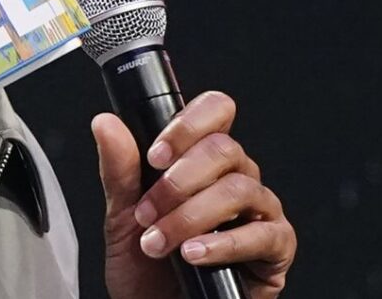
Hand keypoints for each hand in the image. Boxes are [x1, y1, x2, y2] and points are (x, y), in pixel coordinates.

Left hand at [92, 91, 295, 298]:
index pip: (215, 112)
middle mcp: (236, 177)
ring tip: (160, 242)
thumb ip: (119, 169)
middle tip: (148, 212)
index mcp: (203, 160)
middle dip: (179, 181)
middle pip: (225, 148)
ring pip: (239, 187)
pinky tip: (195, 255)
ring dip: (191, 216)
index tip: (155, 156)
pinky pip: (264, 233)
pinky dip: (224, 244)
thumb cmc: (147, 269)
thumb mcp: (123, 217)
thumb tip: (105, 123)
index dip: (188, 124)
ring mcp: (259, 210)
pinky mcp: (276, 247)